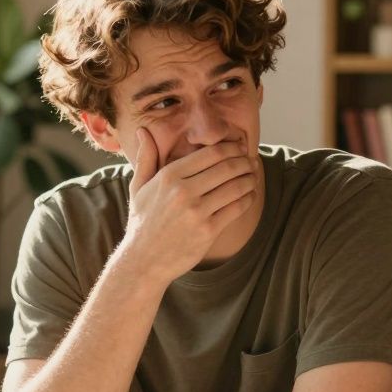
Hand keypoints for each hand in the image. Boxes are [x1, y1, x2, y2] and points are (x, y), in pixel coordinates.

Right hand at [121, 131, 257, 281]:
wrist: (143, 260)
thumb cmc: (142, 222)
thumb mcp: (138, 187)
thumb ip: (146, 157)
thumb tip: (144, 131)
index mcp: (169, 176)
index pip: (210, 153)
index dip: (230, 148)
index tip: (239, 147)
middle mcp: (183, 191)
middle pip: (226, 167)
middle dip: (244, 161)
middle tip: (251, 161)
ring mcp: (197, 212)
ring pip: (235, 187)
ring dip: (250, 179)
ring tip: (253, 176)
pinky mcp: (208, 231)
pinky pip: (236, 208)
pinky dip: (248, 199)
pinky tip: (249, 195)